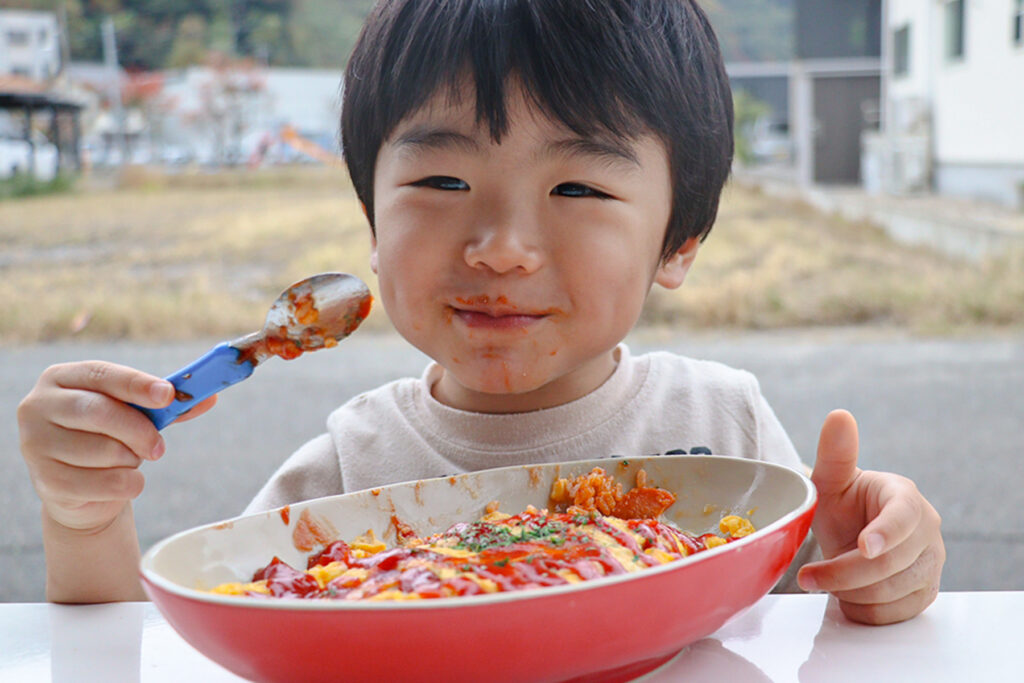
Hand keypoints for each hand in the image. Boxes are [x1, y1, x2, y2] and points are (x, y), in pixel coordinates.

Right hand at [18, 361, 216, 532]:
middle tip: (159, 448)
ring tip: (129, 460)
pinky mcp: (45, 481)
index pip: (102, 375)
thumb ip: (167, 406)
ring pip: (102, 449)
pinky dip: (126, 484)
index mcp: (61, 378)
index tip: (168, 395)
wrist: (83, 490)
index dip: (137, 384)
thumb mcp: (135, 415)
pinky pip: (100, 483)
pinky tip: (125, 482)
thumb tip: (210, 397)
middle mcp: (38, 406)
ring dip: (130, 459)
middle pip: (99, 412)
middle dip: (140, 430)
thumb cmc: (111, 439)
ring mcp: (35, 444)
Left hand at [797, 410, 943, 624]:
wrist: (848, 537)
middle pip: (891, 564)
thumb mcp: (830, 480)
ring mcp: (931, 564)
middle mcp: (927, 532)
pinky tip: (847, 593)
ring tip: (828, 578)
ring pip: (891, 593)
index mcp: (905, 497)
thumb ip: (835, 452)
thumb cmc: (842, 505)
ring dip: (849, 592)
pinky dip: (862, 609)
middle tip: (808, 576)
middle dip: (843, 573)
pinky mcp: (925, 593)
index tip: (863, 546)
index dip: (885, 533)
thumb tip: (839, 415)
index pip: (904, 517)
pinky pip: (893, 614)